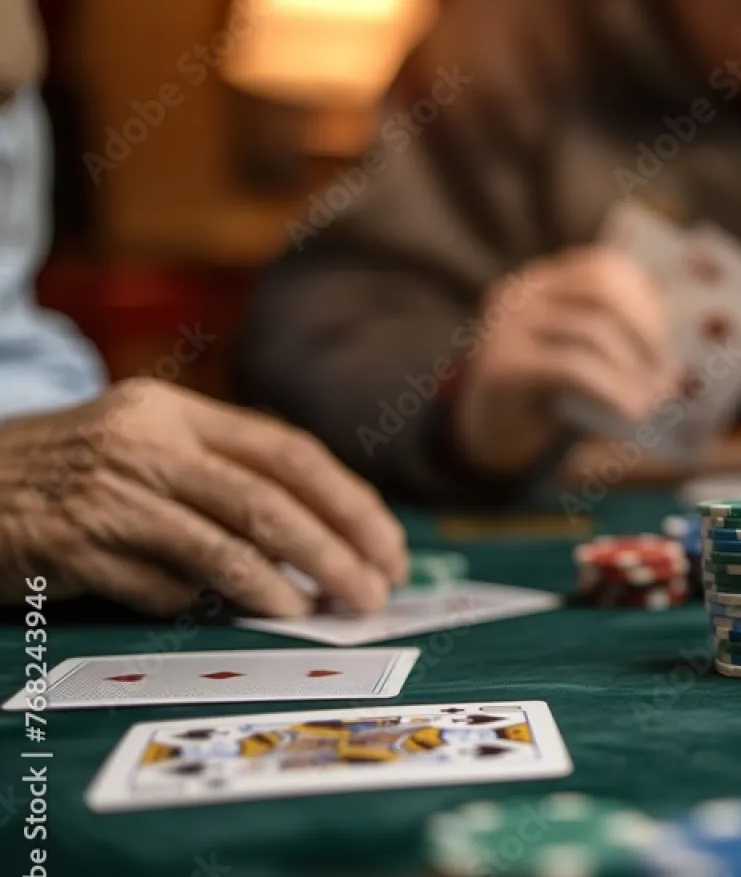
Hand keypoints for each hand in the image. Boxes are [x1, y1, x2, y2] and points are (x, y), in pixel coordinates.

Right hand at [0, 380, 407, 616]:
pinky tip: (218, 617)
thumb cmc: (65, 471)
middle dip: (335, 551)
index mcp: (174, 410)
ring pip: (223, 546)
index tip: (388, 547)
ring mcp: (107, 494)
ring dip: (281, 589)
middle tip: (373, 593)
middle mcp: (146, 443)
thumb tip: (322, 535)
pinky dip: (196, 605)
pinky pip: (156, 586)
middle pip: (268, 501)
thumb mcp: (141, 444)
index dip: (350, 502)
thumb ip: (219, 474)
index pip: (289, 452)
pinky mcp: (70, 545)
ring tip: (317, 613)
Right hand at [453, 247, 679, 474]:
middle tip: (670, 369)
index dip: (646, 297)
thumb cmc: (552, 397)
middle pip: (600, 286)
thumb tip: (676, 358)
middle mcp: (522, 292)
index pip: (604, 265)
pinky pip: (572, 367)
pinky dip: (613, 389)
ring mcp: (506, 325)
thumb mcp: (587, 360)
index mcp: (546, 281)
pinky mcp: (502, 365)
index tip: (672, 335)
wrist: (490, 436)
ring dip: (635, 368)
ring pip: (592, 330)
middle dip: (646, 327)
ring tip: (656, 399)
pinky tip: (633, 411)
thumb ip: (621, 346)